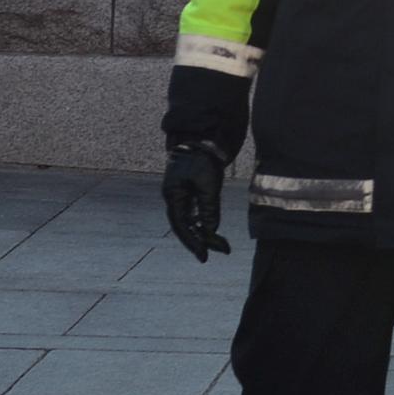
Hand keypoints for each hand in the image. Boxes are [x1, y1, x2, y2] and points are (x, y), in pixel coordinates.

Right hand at [163, 140, 234, 260]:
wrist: (202, 137)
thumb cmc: (203, 159)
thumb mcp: (209, 184)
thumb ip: (209, 209)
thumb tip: (211, 230)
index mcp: (173, 195)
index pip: (180, 226)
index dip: (192, 243)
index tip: (204, 257)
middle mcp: (173, 196)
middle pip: (184, 225)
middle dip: (200, 240)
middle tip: (217, 252)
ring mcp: (179, 193)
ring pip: (189, 219)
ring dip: (203, 232)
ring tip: (220, 244)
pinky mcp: (187, 190)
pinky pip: (193, 211)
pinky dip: (202, 221)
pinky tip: (211, 229)